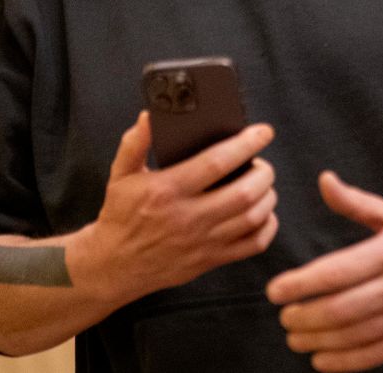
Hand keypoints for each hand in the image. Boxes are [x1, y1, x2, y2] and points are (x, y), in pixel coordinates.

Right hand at [73, 112, 278, 303]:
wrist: (114, 265)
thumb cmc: (120, 215)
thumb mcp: (120, 174)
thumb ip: (135, 143)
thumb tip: (148, 117)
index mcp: (167, 189)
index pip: (216, 163)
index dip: (245, 145)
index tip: (263, 132)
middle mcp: (188, 217)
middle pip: (244, 192)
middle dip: (263, 172)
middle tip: (261, 162)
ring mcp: (202, 242)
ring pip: (253, 218)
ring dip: (267, 196)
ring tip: (262, 184)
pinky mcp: (209, 260)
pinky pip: (252, 245)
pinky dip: (267, 226)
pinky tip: (262, 213)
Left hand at [265, 171, 382, 371]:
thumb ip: (356, 202)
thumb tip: (324, 181)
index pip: (335, 272)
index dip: (300, 284)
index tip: (276, 290)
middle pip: (340, 309)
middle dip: (304, 317)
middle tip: (283, 318)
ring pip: (355, 335)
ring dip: (318, 341)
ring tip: (294, 338)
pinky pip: (377, 355)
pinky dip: (346, 361)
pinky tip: (323, 359)